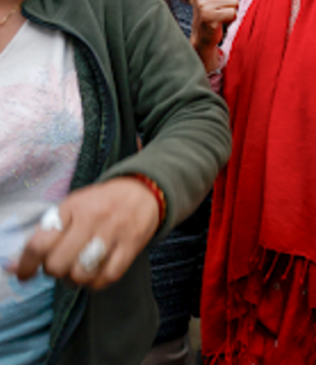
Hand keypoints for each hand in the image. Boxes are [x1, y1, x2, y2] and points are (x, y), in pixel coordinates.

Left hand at [14, 177, 159, 290]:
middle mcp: (92, 218)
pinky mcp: (133, 244)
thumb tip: (12, 266)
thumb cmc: (101, 203)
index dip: (26, 265)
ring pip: (82, 274)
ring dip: (75, 279)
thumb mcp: (72, 207)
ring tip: (78, 270)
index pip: (40, 243)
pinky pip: (107, 277)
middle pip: (59, 264)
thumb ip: (45, 234)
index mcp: (72, 207)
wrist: (144, 190)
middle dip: (55, 271)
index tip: (24, 274)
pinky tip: (95, 274)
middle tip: (60, 265)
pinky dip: (96, 283)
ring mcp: (114, 232)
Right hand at [190, 0, 239, 52]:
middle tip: (221, 10)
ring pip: (235, 2)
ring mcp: (204, 4)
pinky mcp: (209, 16)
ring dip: (232, 11)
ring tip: (221, 15)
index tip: (221, 0)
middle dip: (232, 2)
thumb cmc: (212, 13)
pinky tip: (221, 22)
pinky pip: (233, 13)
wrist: (202, 35)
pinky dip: (231, 19)